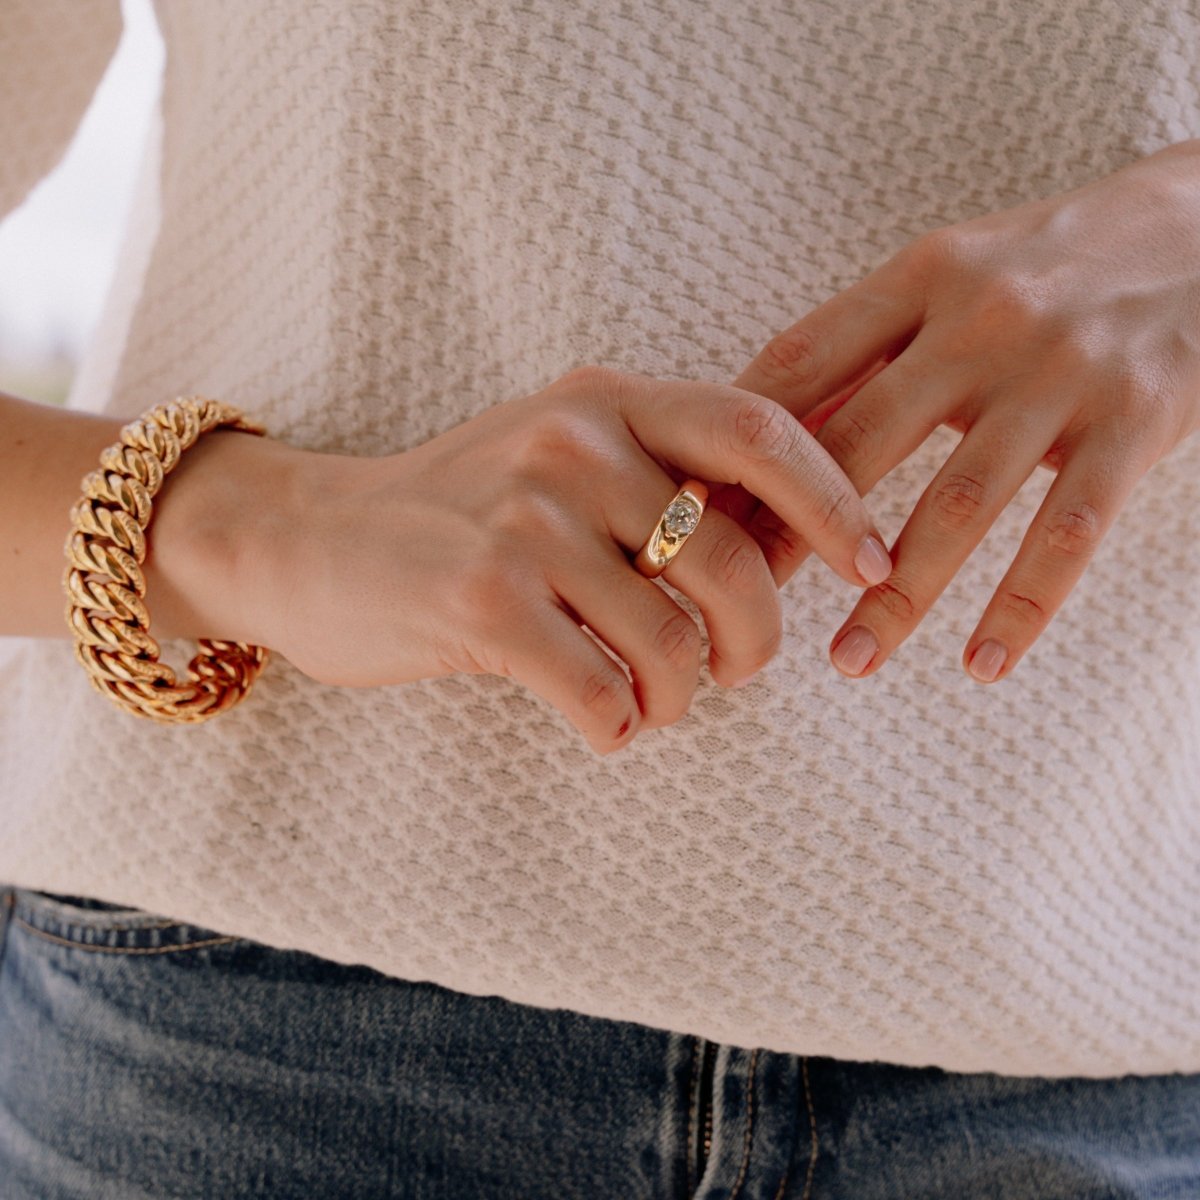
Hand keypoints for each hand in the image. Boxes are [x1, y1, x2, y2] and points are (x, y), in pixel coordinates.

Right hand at [252, 367, 890, 753]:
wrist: (313, 539)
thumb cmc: (462, 512)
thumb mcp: (560, 458)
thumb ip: (659, 477)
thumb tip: (793, 541)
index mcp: (608, 401)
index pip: (760, 431)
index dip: (837, 500)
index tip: (872, 563)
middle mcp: (571, 444)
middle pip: (733, 559)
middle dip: (760, 639)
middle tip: (740, 672)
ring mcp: (524, 519)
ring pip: (672, 642)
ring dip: (682, 698)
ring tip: (654, 703)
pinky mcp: (482, 599)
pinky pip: (602, 691)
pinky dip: (618, 728)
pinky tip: (600, 724)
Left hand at [722, 138, 1199, 681]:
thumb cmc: (1051, 264)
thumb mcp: (953, 276)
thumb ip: (870, 348)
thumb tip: (769, 433)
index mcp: (923, 277)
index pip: (802, 363)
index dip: (741, 443)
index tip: (696, 510)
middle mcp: (983, 320)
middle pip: (863, 441)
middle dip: (796, 532)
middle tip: (747, 603)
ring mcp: (1061, 373)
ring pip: (957, 504)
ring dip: (895, 595)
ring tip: (848, 661)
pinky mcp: (1133, 422)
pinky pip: (1067, 531)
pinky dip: (1021, 605)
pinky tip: (981, 664)